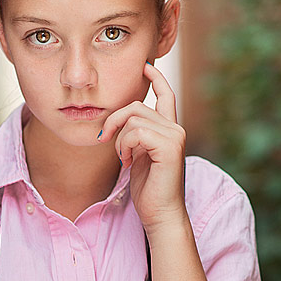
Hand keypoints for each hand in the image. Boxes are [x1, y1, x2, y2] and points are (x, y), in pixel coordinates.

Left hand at [98, 63, 186, 232]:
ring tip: (124, 158)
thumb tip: (123, 121)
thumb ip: (137, 136)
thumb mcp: (140, 155)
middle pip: (136, 106)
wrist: (161, 213)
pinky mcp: (169, 146)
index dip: (155, 79)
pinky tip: (128, 161)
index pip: (166, 95)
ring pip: (133, 118)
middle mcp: (176, 129)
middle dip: (114, 121)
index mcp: (170, 130)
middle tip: (105, 139)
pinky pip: (136, 131)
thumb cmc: (150, 189)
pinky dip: (125, 146)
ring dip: (119, 139)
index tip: (145, 67)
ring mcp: (175, 136)